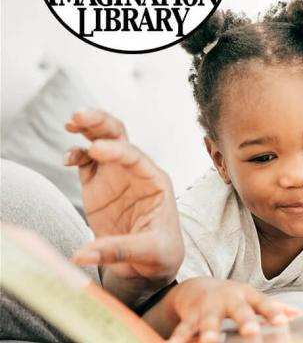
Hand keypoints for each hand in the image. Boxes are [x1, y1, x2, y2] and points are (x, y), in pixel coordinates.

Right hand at [64, 108, 183, 305]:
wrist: (151, 263)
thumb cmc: (160, 254)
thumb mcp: (149, 253)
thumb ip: (118, 250)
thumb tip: (81, 255)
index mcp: (155, 182)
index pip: (136, 158)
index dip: (117, 151)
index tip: (96, 149)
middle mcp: (136, 173)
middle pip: (120, 138)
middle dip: (101, 124)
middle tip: (80, 115)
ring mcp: (116, 176)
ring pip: (102, 142)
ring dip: (88, 130)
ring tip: (71, 122)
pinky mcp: (98, 185)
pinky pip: (85, 163)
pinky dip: (76, 155)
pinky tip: (67, 158)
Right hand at [167, 278, 298, 342]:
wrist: (197, 286)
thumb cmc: (232, 297)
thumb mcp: (251, 298)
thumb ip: (273, 307)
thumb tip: (298, 314)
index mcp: (246, 296)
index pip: (263, 303)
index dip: (273, 312)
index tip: (283, 322)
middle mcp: (228, 300)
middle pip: (238, 310)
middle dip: (245, 321)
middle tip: (252, 332)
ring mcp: (208, 307)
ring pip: (208, 321)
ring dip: (208, 332)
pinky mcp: (190, 316)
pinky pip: (183, 328)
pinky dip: (178, 338)